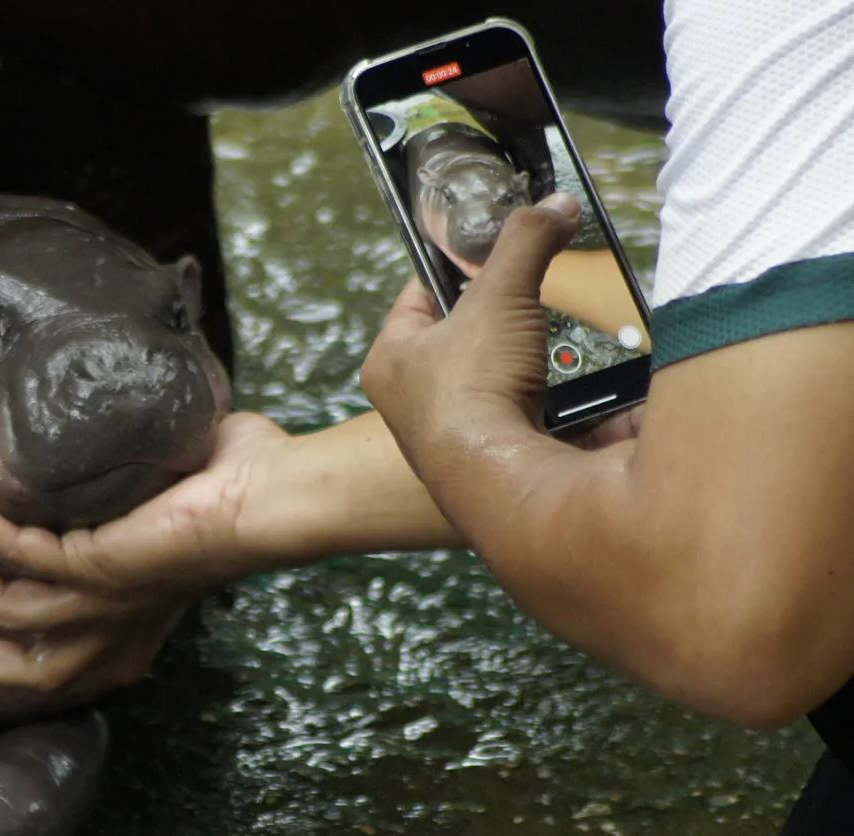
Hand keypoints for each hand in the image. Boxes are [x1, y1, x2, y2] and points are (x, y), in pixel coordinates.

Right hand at [0, 412, 289, 689]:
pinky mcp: (96, 566)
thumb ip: (138, 487)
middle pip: (31, 673)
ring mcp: (105, 600)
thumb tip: (117, 436)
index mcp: (140, 617)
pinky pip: (14, 555)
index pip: (68, 663)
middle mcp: (119, 622)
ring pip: (7, 611)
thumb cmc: (243, 487)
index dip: (14, 658)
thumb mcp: (176, 500)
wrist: (272, 495)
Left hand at [360, 195, 581, 481]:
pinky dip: (569, 395)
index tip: (493, 246)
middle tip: (544, 292)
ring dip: (545, 355)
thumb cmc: (469, 391)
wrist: (498, 482)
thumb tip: (554, 205)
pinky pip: (544, 412)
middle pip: (472, 336)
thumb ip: (525, 242)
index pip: (422, 293)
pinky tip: (592, 377)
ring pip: (512, 375)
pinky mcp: (505, 459)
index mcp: (390, 359)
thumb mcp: (498, 296)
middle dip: (513, 315)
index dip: (458, 265)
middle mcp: (416, 402)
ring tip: (573, 331)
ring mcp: (461, 435)